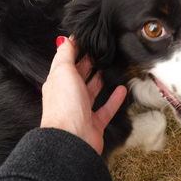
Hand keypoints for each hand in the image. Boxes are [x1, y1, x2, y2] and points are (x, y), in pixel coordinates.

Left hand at [40, 36, 126, 153]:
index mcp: (58, 83)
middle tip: (100, 53)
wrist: (72, 139)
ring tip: (110, 69)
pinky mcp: (95, 122)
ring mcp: (82, 110)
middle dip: (88, 64)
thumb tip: (66, 40)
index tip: (87, 41)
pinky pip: (106, 108)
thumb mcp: (63, 72)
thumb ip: (65, 54)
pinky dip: (114, 99)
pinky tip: (122, 89)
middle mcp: (69, 97)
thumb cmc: (65, 105)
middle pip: (80, 77)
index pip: (66, 63)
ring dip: (100, 81)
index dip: (75, 52)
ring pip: (92, 92)